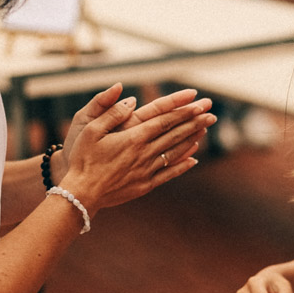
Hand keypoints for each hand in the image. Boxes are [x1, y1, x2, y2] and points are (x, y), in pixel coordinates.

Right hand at [60, 86, 215, 211]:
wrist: (82, 193)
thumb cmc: (83, 159)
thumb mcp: (91, 130)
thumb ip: (111, 113)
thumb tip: (130, 99)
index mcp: (133, 137)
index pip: (164, 120)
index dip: (183, 111)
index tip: (198, 104)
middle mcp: (144, 153)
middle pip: (175, 134)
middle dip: (194, 122)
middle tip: (211, 113)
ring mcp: (147, 170)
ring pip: (175, 152)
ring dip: (192, 140)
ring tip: (205, 130)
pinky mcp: (145, 185)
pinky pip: (169, 173)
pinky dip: (182, 165)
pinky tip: (193, 159)